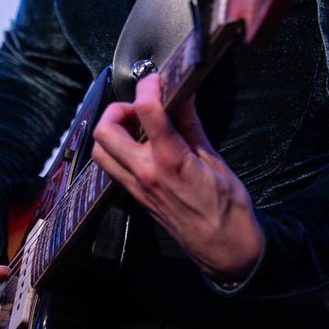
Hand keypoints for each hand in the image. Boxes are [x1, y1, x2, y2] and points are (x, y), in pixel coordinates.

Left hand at [92, 74, 263, 281]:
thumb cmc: (227, 208)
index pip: (146, 111)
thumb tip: (183, 95)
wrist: (225, 250)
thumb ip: (192, 125)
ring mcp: (137, 188)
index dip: (149, 86)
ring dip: (112, 131)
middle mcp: (146, 173)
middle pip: (106, 131)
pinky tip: (140, 145)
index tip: (157, 79)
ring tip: (137, 125)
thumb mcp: (215, 160)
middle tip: (140, 106)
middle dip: (118, 109)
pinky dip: (117, 150)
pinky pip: (112, 168)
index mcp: (170, 161)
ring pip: (101, 152)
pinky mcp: (136, 198)